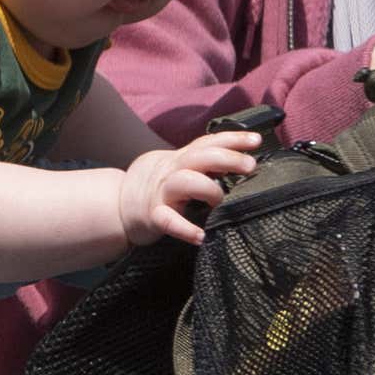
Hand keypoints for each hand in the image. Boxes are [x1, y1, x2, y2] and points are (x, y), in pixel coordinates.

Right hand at [117, 131, 256, 246]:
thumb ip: (204, 164)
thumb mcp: (178, 168)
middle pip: (200, 156)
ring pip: (184, 181)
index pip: (208, 142)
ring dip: (209, 189)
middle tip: (250, 165)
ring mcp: (162, 193)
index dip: (232, 138)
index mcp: (181, 159)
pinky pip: (168, 220)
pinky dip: (184, 228)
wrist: (118, 205)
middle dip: (227, 158)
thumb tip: (243, 163)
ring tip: (222, 203)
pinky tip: (200, 236)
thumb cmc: (158, 188)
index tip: (256, 139)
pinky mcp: (153, 216)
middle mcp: (172, 171)